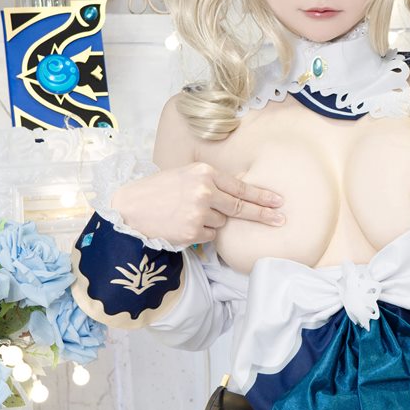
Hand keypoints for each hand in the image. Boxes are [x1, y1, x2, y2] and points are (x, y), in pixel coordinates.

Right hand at [110, 162, 285, 245]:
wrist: (130, 207)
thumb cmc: (157, 190)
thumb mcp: (185, 175)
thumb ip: (210, 183)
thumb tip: (239, 196)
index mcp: (204, 173)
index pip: (240, 187)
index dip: (261, 196)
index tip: (278, 201)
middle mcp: (204, 192)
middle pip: (240, 208)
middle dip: (262, 215)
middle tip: (280, 219)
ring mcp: (198, 213)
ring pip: (221, 223)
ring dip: (212, 221)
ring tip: (186, 213)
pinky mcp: (192, 232)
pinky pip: (209, 236)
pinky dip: (200, 233)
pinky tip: (182, 224)